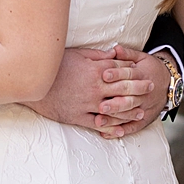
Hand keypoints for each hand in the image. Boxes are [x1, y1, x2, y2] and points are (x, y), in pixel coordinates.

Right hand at [27, 44, 161, 137]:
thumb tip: (114, 54)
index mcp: (95, 71)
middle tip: (151, 88)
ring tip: (141, 112)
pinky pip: (98, 124)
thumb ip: (97, 55)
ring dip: (130, 111)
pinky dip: (110, 128)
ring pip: (114, 110)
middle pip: (123, 89)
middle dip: (139, 88)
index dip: (134, 71)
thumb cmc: (55, 66)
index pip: (121, 71)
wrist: (32, 83)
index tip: (144, 71)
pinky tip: (120, 130)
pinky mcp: (77, 117)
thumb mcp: (76, 54)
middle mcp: (95, 89)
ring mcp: (87, 104)